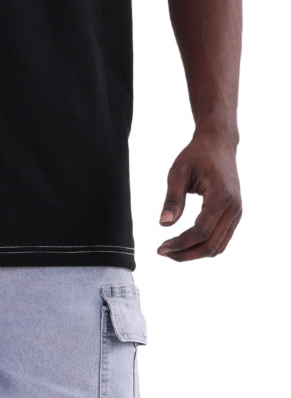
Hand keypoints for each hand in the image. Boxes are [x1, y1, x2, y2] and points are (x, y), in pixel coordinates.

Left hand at [158, 130, 241, 261]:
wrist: (219, 142)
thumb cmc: (197, 154)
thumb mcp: (178, 172)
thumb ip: (173, 199)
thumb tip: (164, 224)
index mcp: (222, 196)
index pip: (201, 232)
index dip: (180, 244)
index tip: (161, 247)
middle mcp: (234, 207)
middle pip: (210, 246)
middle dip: (185, 254)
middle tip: (162, 252)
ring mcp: (237, 212)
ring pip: (217, 247)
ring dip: (193, 254)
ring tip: (171, 250)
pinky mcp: (234, 215)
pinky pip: (220, 241)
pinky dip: (203, 247)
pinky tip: (185, 245)